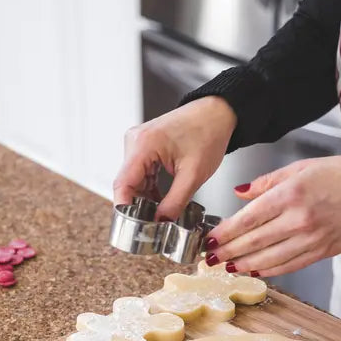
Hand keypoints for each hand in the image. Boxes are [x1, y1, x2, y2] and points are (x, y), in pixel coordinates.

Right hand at [114, 97, 236, 220]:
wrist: (217, 112)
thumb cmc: (208, 132)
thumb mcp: (194, 175)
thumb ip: (175, 202)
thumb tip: (161, 223)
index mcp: (143, 144)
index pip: (123, 184)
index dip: (124, 209)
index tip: (130, 228)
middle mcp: (135, 142)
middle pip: (126, 185)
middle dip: (136, 207)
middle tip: (150, 227)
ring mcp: (138, 144)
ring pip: (133, 182)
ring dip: (144, 200)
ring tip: (158, 216)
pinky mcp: (144, 148)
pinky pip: (140, 175)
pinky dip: (149, 190)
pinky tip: (160, 202)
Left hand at [206, 156, 340, 276]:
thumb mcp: (301, 168)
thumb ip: (267, 182)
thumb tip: (240, 193)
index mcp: (291, 195)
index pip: (248, 218)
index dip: (225, 232)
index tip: (210, 239)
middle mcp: (299, 220)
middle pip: (254, 241)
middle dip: (228, 251)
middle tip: (210, 257)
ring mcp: (310, 239)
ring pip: (268, 259)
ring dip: (244, 264)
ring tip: (227, 266)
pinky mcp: (320, 252)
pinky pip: (288, 266)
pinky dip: (268, 270)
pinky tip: (253, 270)